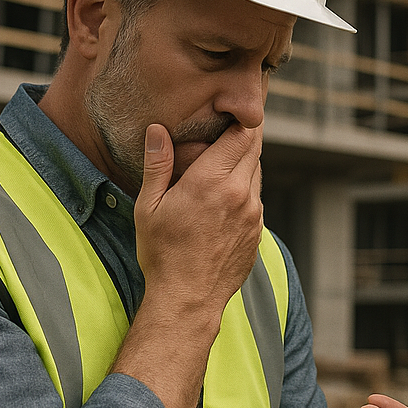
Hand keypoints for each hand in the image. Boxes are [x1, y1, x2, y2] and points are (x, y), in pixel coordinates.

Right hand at [135, 122, 263, 318]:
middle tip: (232, 125)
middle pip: (254, 150)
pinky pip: (256, 198)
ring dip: (245, 162)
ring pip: (257, 173)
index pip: (240, 136)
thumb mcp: (149, 206)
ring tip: (224, 160)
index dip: (242, 119)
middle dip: (245, 135)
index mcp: (212, 182)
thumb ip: (157, 164)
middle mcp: (240, 194)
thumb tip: (157, 129)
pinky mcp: (258, 230)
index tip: (235, 109)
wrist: (188, 298)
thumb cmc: (162, 253)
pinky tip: (226, 194)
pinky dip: (245, 188)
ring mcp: (254, 214)